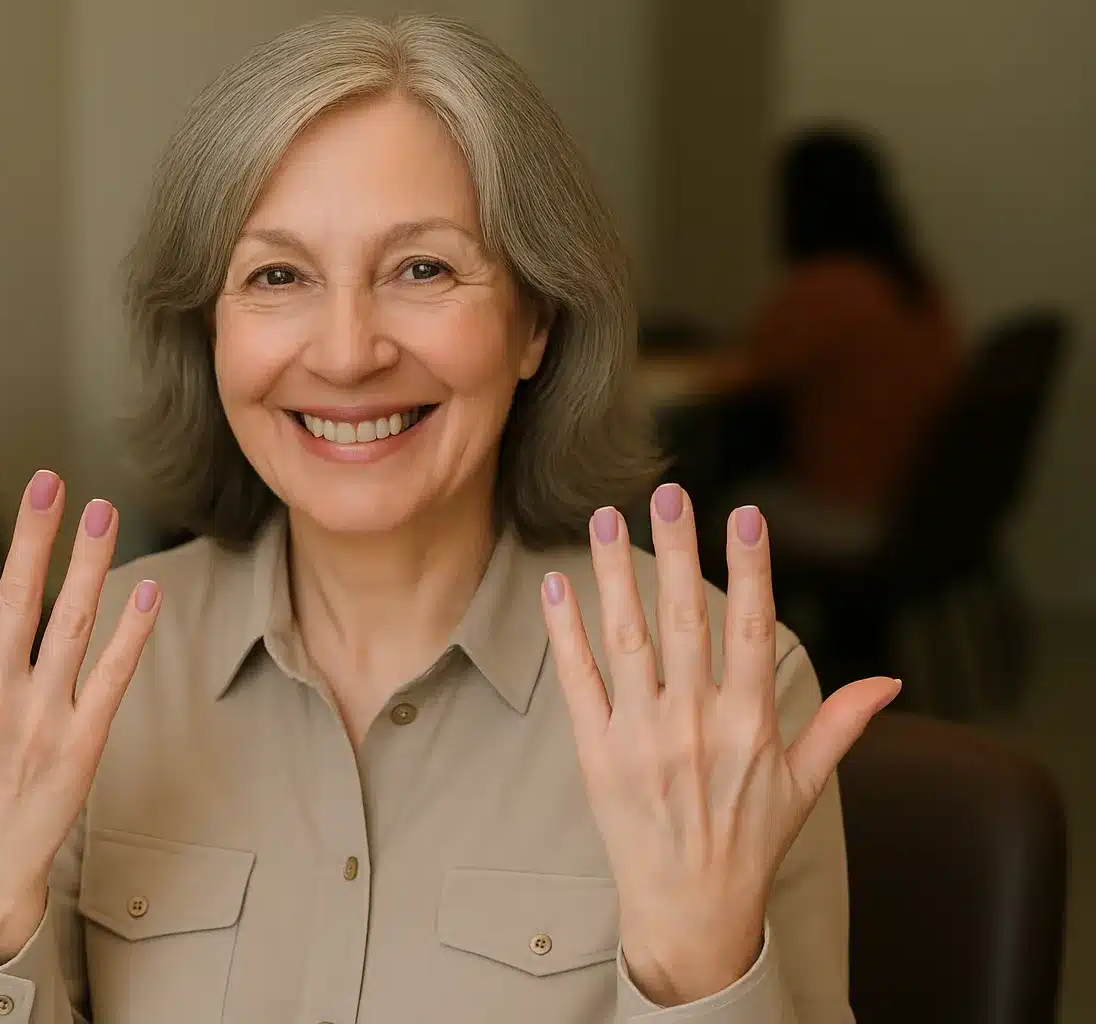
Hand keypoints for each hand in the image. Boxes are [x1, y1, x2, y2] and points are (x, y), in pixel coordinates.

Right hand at [0, 472, 159, 965]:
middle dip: (32, 536)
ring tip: (102, 512)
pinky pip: (111, 678)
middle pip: (15, 600)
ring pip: (69, 626)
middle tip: (49, 478)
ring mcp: (41, 718)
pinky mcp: (83, 744)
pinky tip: (147, 590)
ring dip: (87, 566)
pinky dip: (131, 635)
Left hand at [539, 482, 898, 1005]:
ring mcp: (642, 735)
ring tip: (606, 519)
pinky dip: (565, 633)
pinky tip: (556, 587)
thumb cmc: (749, 842)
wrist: (690, 909)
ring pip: (627, 638)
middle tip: (667, 493)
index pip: (750, 627)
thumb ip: (841, 724)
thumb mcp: (804, 785)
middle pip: (685, 619)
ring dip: (615, 575)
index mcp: (750, 722)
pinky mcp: (597, 752)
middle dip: (677, 550)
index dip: (748, 567)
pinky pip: (579, 680)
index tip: (742, 514)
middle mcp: (695, 722)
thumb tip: (890, 682)